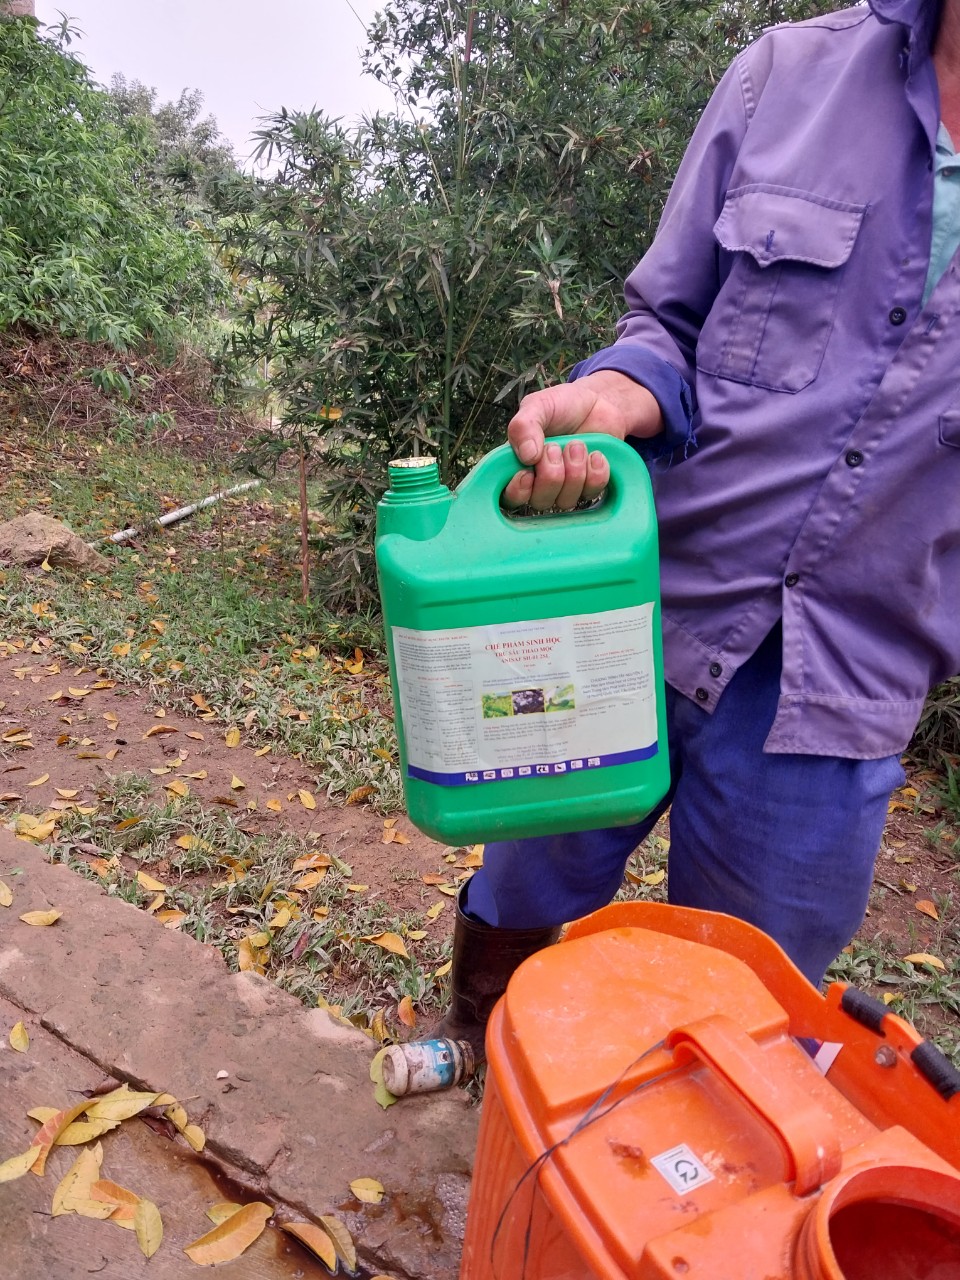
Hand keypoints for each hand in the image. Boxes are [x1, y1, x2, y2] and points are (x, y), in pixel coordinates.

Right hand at [502, 371, 663, 510]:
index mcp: (519, 463)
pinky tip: (595, 454)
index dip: (517, 492)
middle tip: (556, 447)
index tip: (527, 474)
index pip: (509, 496)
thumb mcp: (538, 406)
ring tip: (577, 444)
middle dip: (551, 475)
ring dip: (574, 471)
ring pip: (566, 501)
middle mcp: (540, 481)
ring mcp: (566, 487)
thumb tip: (526, 456)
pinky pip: (591, 493)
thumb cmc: (563, 405)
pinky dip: (595, 472)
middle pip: (539, 501)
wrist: (599, 401)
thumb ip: (524, 426)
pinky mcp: (590, 487)